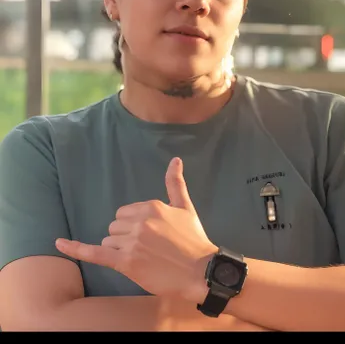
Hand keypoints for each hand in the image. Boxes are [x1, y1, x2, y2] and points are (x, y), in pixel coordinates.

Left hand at [56, 157, 216, 300]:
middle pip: (115, 226)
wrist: (200, 270)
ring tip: (141, 257)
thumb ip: (175, 183)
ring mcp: (130, 243)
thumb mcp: (185, 207)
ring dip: (119, 248)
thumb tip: (175, 159)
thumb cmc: (193, 238)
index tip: (151, 234)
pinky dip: (75, 248)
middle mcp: (138, 222)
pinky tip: (59, 243)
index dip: (135, 224)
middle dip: (126, 235)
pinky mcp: (125, 262)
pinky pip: (94, 253)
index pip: (126, 212)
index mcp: (151, 206)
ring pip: (109, 240)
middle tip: (147, 247)